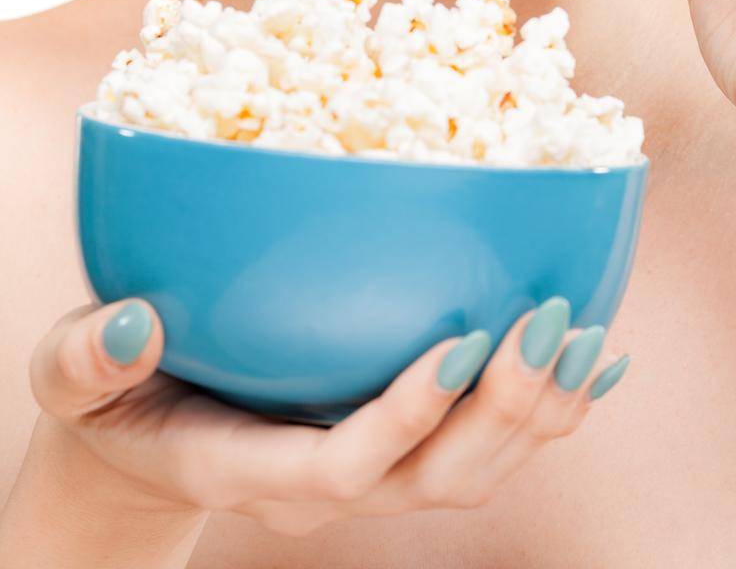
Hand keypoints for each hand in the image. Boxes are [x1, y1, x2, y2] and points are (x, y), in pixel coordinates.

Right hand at [29, 295, 625, 537]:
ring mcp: (371, 468)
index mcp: (252, 468)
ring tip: (590, 331)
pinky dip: (546, 405)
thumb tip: (133, 322)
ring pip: (476, 468)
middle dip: (505, 411)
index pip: (346, 463)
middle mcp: (327, 481)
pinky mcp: (398, 443)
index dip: (409, 414)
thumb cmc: (109, 399)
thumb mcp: (73, 380)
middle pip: (438, 478)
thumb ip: (90, 360)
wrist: (138, 444)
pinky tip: (597, 353)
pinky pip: (486, 442)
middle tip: (551, 318)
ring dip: (541, 409)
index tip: (463, 342)